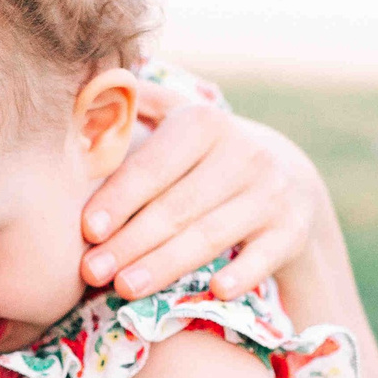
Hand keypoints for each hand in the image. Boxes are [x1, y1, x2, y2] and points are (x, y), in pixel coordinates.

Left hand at [80, 78, 329, 302]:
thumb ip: (134, 104)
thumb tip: (86, 86)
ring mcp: (271, 193)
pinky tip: (216, 291)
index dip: (120, 198)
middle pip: (178, 206)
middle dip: (131, 242)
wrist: (286, 177)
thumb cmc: (204, 153)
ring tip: (124, 288)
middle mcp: (243, 154)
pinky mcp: (291, 230)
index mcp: (204, 123)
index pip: (155, 165)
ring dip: (165, 264)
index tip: (87, 229)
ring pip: (211, 235)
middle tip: (91, 272)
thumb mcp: (176, 116)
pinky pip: (264, 256)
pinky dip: (243, 273)